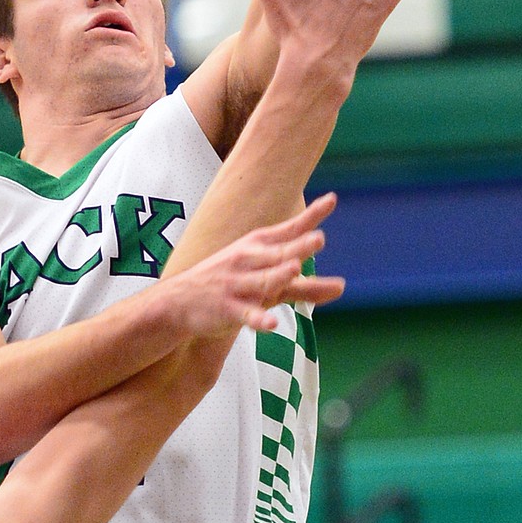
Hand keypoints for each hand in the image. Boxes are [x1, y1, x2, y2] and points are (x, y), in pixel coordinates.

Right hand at [163, 196, 343, 335]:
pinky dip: (258, 318)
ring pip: (262, 281)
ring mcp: (237, 285)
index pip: (289, 230)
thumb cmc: (231, 285)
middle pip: (278, 254)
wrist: (179, 301)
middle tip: (319, 238)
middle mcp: (248, 261)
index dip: (310, 217)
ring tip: (294, 268)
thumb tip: (342, 287)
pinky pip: (245, 314)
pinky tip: (271, 323)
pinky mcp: (228, 309)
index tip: (332, 200)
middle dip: (297, 246)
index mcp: (258, 247)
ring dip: (277, 275)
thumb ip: (305, 287)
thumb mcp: (267, 282)